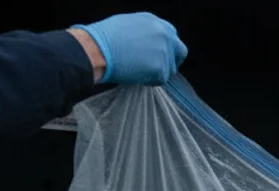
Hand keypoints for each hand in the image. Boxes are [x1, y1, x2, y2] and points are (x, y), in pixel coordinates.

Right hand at [72, 12, 187, 84]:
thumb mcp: (129, 25)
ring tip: (138, 70)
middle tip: (158, 69)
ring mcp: (164, 51)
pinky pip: (160, 80)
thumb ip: (145, 33)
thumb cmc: (105, 38)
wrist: (98, 49)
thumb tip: (147, 45)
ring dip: (158, 72)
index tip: (159, 56)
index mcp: (155, 21)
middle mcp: (164, 34)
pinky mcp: (160, 68)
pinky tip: (136, 74)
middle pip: (180, 52)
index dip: (167, 48)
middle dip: (172, 61)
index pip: (172, 36)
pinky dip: (150, 81)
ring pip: (169, 69)